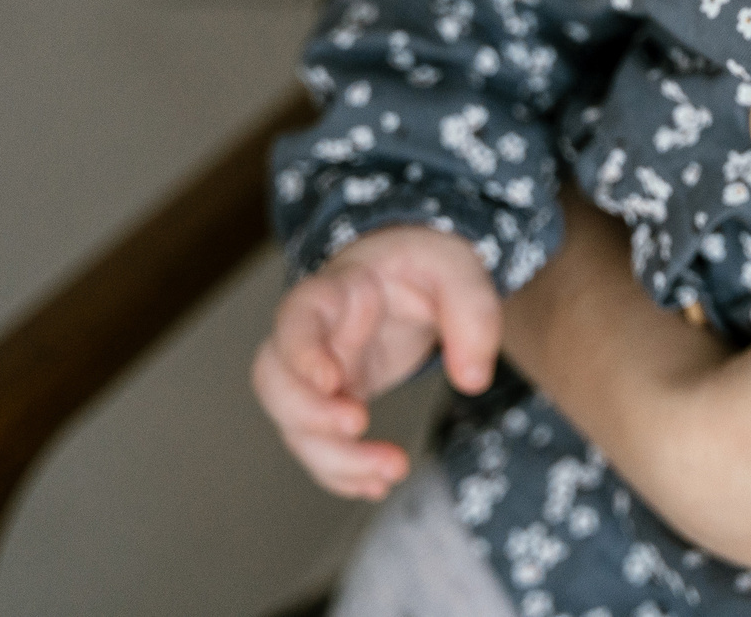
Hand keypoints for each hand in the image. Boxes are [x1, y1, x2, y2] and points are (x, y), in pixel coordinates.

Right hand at [252, 225, 500, 499]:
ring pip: (293, 423)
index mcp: (337, 291)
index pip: (297, 317)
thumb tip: (473, 380)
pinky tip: (375, 485)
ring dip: (333, 458)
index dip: (300, 350)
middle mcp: (315, 336)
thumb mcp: (460, 271)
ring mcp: (318, 373)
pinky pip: (318, 443)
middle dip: (310, 415)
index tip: (331, 380)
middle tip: (359, 426)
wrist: (416, 277)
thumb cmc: (428, 266)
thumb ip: (473, 315)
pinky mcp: (333, 402)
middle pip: (276, 380)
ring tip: (391, 471)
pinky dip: (340, 472)